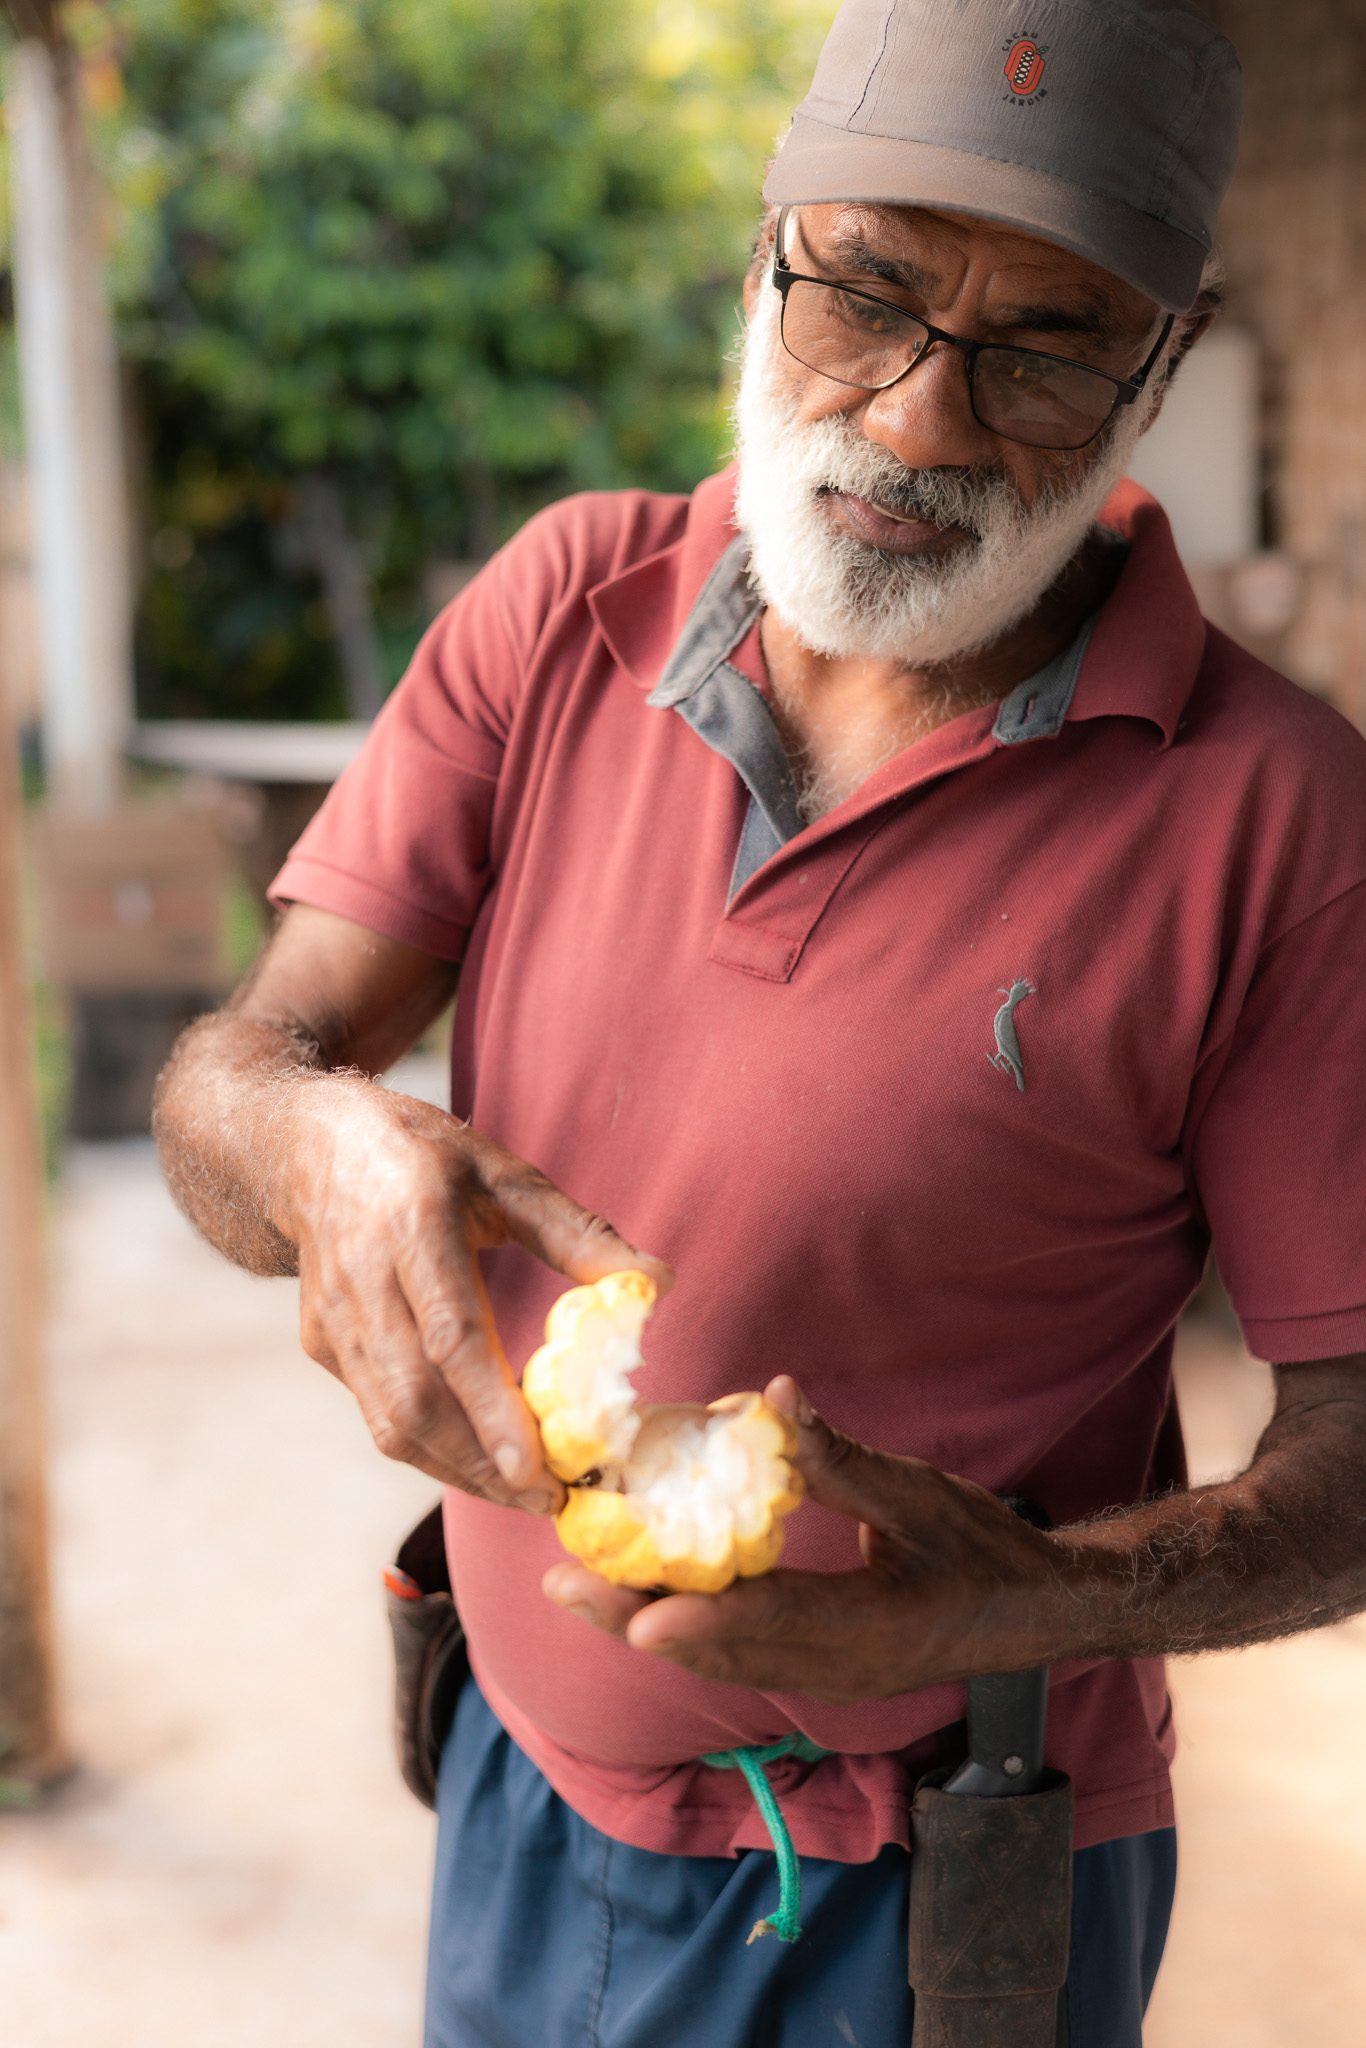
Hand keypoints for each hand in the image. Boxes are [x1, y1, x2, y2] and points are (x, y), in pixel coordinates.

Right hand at [283, 1079, 671, 1510]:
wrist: (307, 1151)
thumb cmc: (422, 1155)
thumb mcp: (503, 1172)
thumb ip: (577, 1231)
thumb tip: (659, 1281)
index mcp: (411, 1225)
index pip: (450, 1337)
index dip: (491, 1409)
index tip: (537, 1467)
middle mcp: (363, 1282)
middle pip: (415, 1400)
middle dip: (482, 1464)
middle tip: (551, 1500)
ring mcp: (334, 1322)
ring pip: (390, 1422)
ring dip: (459, 1470)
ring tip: (526, 1494)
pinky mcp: (323, 1347)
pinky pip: (378, 1415)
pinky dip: (432, 1450)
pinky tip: (481, 1462)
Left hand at [542, 1377, 1073, 1696]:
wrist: (1037, 1613)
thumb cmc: (986, 1548)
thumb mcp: (920, 1497)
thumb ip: (841, 1460)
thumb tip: (773, 1399)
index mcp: (873, 1627)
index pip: (771, 1625)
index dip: (698, 1620)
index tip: (635, 1616)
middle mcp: (841, 1668)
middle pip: (722, 1652)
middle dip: (637, 1620)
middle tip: (563, 1586)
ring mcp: (829, 1679)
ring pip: (721, 1660)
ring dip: (649, 1626)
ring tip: (579, 1593)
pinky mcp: (821, 1671)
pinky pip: (740, 1656)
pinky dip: (688, 1629)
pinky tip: (644, 1599)